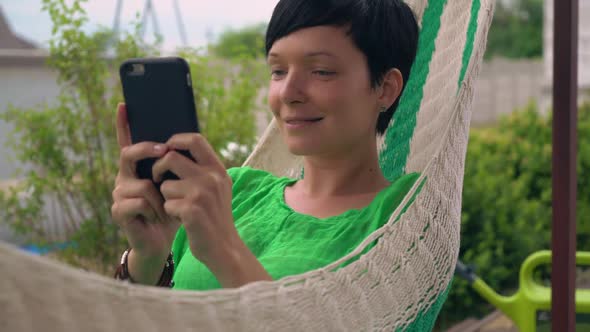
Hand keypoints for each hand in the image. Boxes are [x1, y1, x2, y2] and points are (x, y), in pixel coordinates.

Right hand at [111, 103, 180, 261]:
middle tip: (166, 151)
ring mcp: (119, 193)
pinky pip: (140, 203)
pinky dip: (155, 211)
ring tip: (167, 210)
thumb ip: (177, 165)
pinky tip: (157, 219)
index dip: (124, 124)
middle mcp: (125, 176)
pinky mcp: (118, 211)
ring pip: (143, 184)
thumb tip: (190, 139)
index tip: (124, 104)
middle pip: (129, 153)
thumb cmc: (172, 209)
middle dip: (149, 150)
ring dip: (162, 198)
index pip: (128, 141)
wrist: (163, 241)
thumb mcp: (177, 185)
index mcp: (138, 167)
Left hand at [152, 133, 239, 266]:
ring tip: (178, 206)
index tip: (167, 150)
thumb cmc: (214, 215)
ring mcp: (202, 194)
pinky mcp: (191, 211)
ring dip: (166, 196)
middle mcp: (212, 178)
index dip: (176, 140)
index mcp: (218, 169)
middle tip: (158, 178)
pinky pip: (167, 204)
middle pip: (171, 158)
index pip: (195, 139)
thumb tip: (174, 148)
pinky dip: (169, 212)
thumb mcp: (217, 187)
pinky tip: (181, 219)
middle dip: (159, 168)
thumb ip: (203, 168)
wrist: (224, 247)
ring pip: (165, 184)